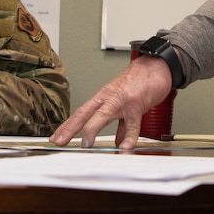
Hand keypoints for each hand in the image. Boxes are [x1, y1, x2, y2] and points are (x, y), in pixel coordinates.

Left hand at [50, 56, 173, 148]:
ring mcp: (121, 101)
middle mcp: (108, 98)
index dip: (67, 126)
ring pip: (102, 115)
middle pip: (84, 114)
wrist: (157, 66)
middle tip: (58, 141)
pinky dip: (129, 136)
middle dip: (69, 128)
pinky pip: (132, 123)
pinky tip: (125, 147)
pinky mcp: (136, 104)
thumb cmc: (140, 83)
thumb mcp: (126, 104)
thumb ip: (121, 125)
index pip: (80, 113)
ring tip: (86, 144)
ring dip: (92, 129)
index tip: (56, 137)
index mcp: (103, 98)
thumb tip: (119, 142)